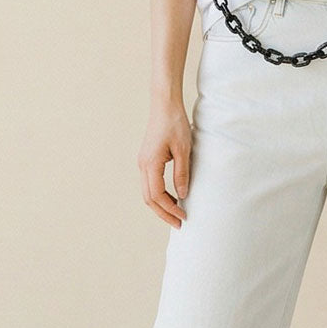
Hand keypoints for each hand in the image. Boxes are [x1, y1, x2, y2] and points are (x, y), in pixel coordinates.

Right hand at [138, 99, 190, 228]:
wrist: (164, 104)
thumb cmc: (174, 123)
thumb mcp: (183, 149)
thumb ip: (182, 174)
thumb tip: (182, 196)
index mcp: (150, 164)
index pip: (157, 196)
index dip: (170, 209)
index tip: (183, 217)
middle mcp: (143, 165)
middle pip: (149, 198)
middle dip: (163, 213)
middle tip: (179, 223)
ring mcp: (143, 162)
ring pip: (148, 192)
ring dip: (161, 205)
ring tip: (176, 212)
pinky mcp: (147, 158)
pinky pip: (150, 183)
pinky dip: (159, 194)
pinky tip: (172, 196)